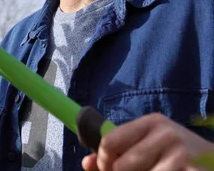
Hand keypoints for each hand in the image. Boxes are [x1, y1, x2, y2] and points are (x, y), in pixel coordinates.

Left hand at [82, 113, 213, 170]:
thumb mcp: (147, 143)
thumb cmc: (174, 152)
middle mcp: (165, 134)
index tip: (106, 170)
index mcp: (150, 122)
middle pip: (122, 166)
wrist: (213, 158)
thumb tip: (86, 162)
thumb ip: (116, 150)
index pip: (110, 141)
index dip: (103, 161)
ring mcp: (181, 154)